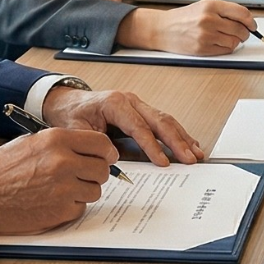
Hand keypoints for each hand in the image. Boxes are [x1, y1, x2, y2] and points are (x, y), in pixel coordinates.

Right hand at [0, 127, 114, 233]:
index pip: (101, 144)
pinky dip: (70, 207)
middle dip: (95, 174)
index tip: (106, 158)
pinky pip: (80, 208)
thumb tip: (91, 150)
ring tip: (60, 189)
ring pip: (94, 191)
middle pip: (102, 169)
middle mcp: (63, 162)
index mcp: (57, 139)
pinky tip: (51, 201)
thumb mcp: (32, 142)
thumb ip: (63, 144)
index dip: (107, 153)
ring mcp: (63, 188)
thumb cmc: (1, 168)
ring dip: (83, 191)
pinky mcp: (60, 211)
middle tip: (82, 176)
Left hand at [41, 85, 204, 165]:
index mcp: (115, 103)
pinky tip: (189, 143)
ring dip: (182, 137)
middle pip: (159, 121)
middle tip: (190, 158)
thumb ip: (93, 143)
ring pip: (166, 120)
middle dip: (177, 141)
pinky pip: (163, 121)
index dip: (152, 146)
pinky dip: (177, 133)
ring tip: (196, 153)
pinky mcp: (142, 111)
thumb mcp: (76, 130)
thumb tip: (113, 158)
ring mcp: (138, 104)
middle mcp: (130, 101)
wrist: (67, 102)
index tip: (162, 162)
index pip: (139, 127)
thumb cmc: (71, 115)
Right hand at [120, 2, 255, 55]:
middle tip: (243, 34)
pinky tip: (220, 43)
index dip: (251, 21)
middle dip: (245, 33)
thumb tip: (246, 21)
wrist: (162, 29)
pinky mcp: (202, 48)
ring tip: (227, 38)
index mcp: (211, 6)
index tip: (253, 25)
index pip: (241, 13)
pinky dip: (227, 48)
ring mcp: (206, 35)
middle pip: (240, 29)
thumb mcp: (203, 6)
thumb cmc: (184, 17)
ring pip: (234, 42)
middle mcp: (209, 19)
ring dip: (235, 42)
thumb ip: (224, 11)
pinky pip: (225, 50)